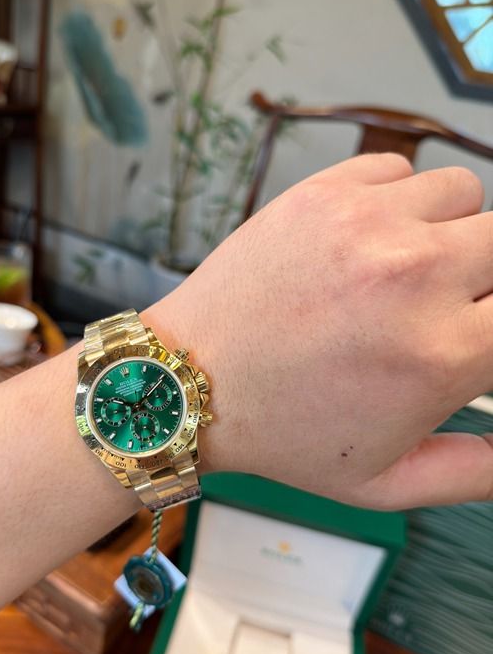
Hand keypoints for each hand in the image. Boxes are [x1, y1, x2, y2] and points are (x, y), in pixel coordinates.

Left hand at [143, 153, 492, 508]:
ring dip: (449, 230)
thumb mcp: (385, 483)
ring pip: (463, 194)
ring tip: (406, 269)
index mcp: (441, 352)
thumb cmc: (284, 434)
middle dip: (488, 276)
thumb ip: (475, 470)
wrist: (190, 383)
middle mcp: (414, 274)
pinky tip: (365, 241)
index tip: (476, 328)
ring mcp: (365, 223)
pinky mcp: (322, 192)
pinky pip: (399, 169)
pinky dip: (395, 200)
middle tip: (451, 303)